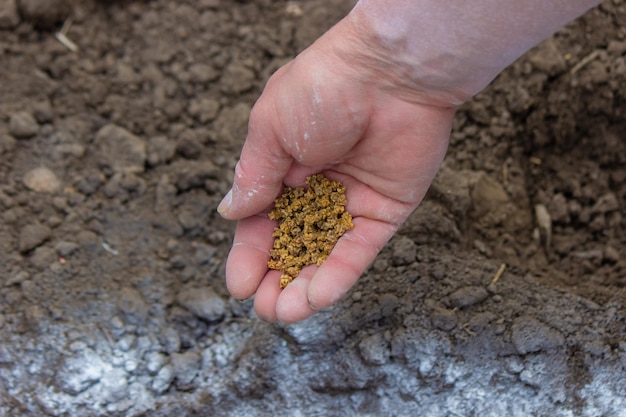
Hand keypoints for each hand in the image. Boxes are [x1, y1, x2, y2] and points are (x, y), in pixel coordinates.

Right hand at [218, 14, 455, 322]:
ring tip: (284, 313)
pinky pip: (358, 250)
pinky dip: (337, 275)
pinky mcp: (384, 212)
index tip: (239, 285)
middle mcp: (316, 189)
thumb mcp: (271, 129)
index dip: (249, 254)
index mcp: (284, 167)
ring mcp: (351, 203)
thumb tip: (230, 212)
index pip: (261, 220)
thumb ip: (254, 175)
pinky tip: (316, 297)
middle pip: (292, 243)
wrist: (390, 73)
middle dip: (276, 277)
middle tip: (263, 308)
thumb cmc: (323, 88)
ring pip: (324, 254)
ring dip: (304, 286)